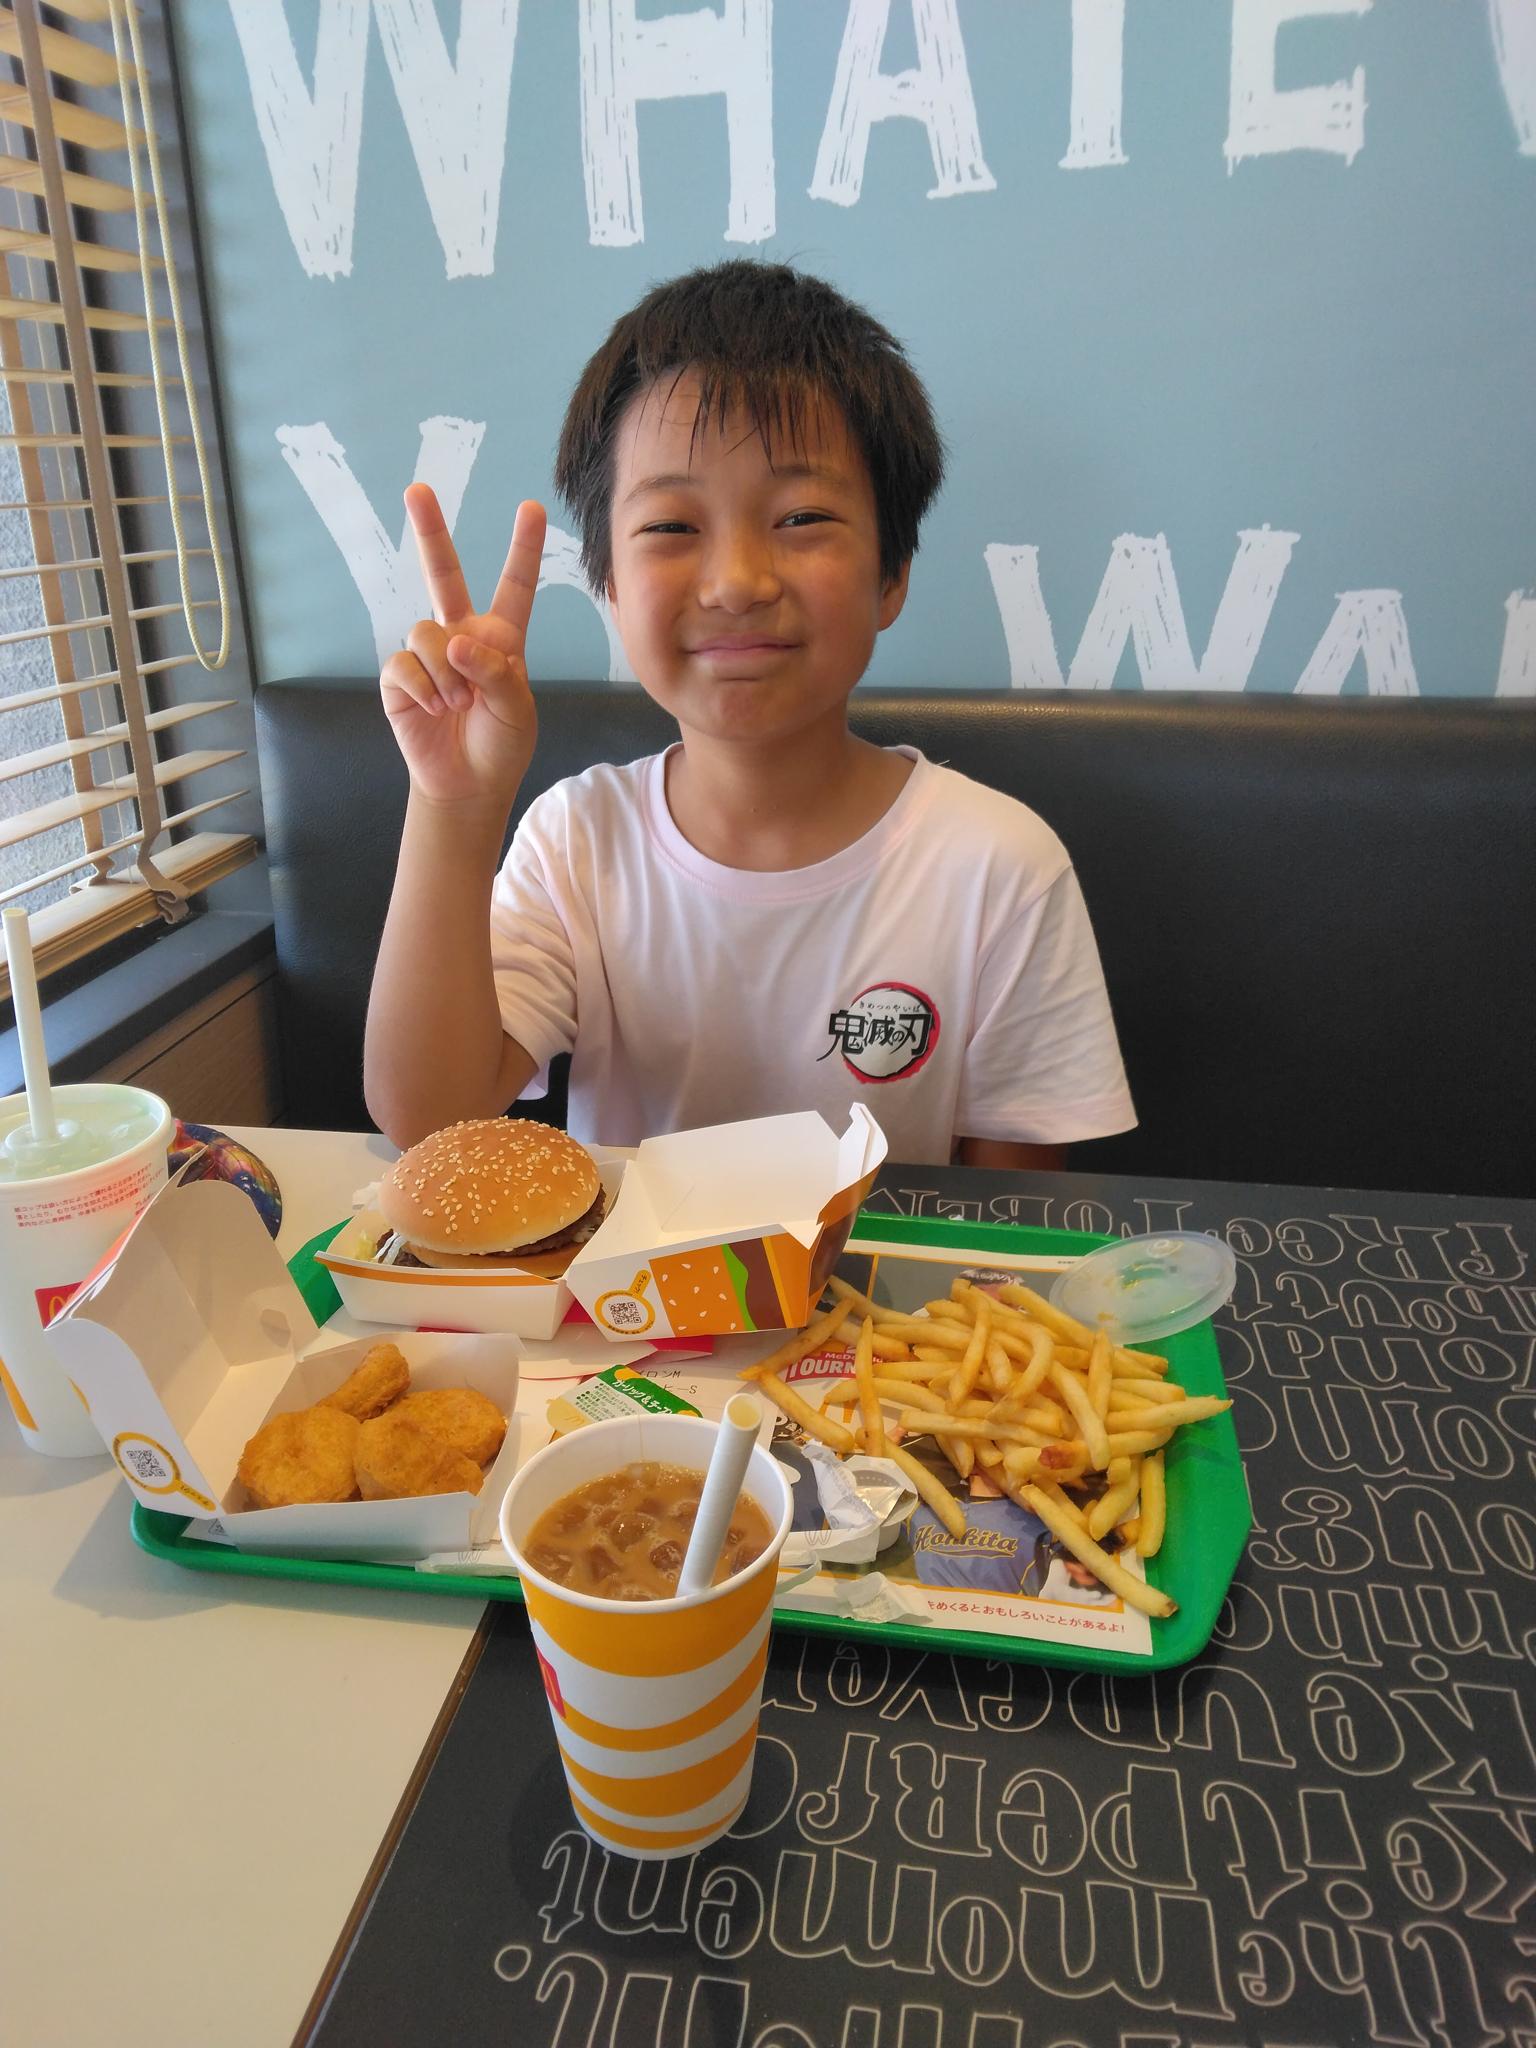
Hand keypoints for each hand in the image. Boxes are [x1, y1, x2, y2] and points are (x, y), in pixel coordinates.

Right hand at [380, 486, 546, 808]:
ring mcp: (426, 655)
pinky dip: (423, 687)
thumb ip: (497, 672)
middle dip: (429, 532)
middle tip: (417, 489)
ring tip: (458, 704)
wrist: (468, 784)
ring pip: (425, 631)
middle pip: (443, 574)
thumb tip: (457, 641)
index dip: (522, 549)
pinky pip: (403, 663)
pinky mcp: (400, 678)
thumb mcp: (518, 710)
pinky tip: (435, 709)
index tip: (530, 507)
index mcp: (501, 639)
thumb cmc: (501, 745)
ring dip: (445, 670)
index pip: (514, 587)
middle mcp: (460, 636)